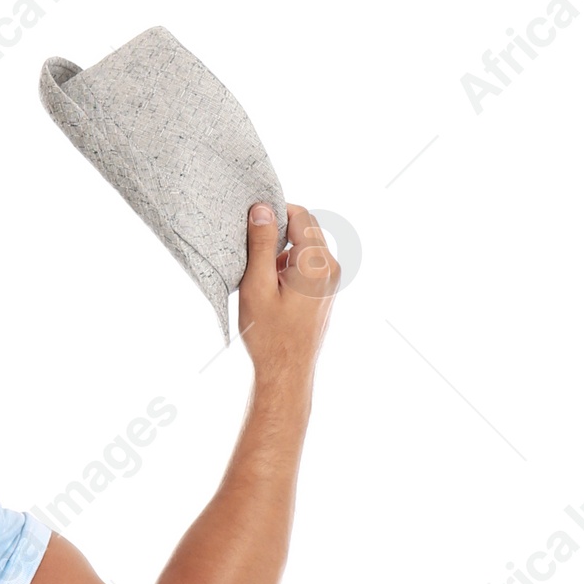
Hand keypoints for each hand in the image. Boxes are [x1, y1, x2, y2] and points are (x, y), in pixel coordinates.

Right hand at [237, 202, 338, 388]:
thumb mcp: (257, 285)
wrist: (286, 375)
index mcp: (317, 264)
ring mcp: (331, 281)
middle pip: (306, 228)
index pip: (300, 215)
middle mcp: (331, 269)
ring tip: (261, 275)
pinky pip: (308, 265)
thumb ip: (262, 244)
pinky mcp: (325, 292)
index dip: (275, 212)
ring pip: (306, 247)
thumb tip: (263, 208)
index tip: (252, 223)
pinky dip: (289, 266)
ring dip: (282, 250)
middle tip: (253, 248)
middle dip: (279, 231)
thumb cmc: (269, 336)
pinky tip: (271, 287)